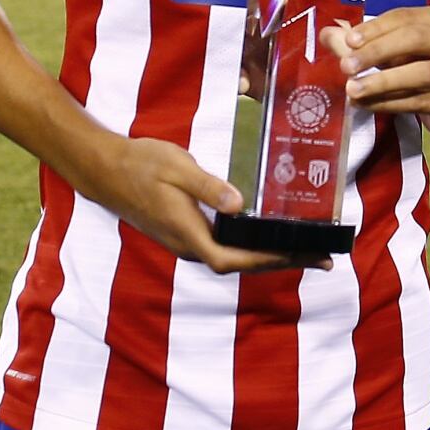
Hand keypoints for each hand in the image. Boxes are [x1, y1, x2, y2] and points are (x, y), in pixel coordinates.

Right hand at [89, 134, 332, 274]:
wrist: (106, 171)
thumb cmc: (141, 164)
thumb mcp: (177, 167)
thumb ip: (208, 187)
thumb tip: (239, 203)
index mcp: (189, 233)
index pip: (236, 258)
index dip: (270, 260)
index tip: (303, 256)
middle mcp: (189, 246)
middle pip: (242, 265)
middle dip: (283, 263)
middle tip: (323, 261)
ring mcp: (186, 243)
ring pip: (234, 259)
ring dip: (269, 258)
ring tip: (304, 252)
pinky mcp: (185, 235)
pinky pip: (225, 249)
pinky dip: (251, 249)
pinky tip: (266, 239)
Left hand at [325, 6, 429, 134]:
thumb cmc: (424, 66)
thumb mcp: (397, 50)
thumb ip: (363, 41)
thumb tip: (326, 33)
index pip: (407, 16)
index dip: (376, 28)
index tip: (349, 40)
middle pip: (415, 39)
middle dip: (377, 51)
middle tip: (346, 66)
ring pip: (420, 74)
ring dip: (381, 82)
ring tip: (352, 90)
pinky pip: (420, 101)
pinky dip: (390, 103)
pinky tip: (367, 105)